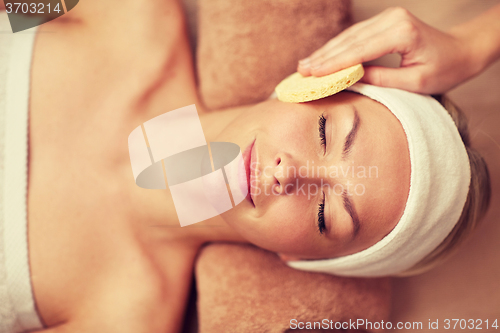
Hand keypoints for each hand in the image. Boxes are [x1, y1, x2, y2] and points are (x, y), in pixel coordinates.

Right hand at [297, 7, 481, 93]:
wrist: (461, 50)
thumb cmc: (444, 69)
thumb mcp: (415, 82)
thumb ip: (381, 79)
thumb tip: (350, 78)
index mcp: (401, 33)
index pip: (359, 50)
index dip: (333, 64)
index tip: (312, 75)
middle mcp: (392, 19)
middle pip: (349, 41)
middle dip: (323, 57)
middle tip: (300, 72)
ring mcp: (387, 18)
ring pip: (349, 37)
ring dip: (326, 52)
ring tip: (305, 66)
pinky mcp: (384, 22)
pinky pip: (355, 36)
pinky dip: (337, 48)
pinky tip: (322, 57)